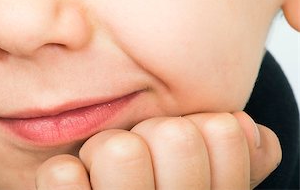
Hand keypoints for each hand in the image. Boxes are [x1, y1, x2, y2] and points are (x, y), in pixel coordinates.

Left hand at [35, 112, 280, 188]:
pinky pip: (63, 176)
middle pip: (175, 135)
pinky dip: (65, 173)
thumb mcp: (205, 176)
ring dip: (108, 148)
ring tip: (106, 168)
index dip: (199, 125)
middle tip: (140, 154)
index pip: (224, 132)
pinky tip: (74, 179)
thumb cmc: (159, 186)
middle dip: (154, 131)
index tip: (179, 145)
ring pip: (122, 151)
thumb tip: (246, 128)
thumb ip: (234, 157)